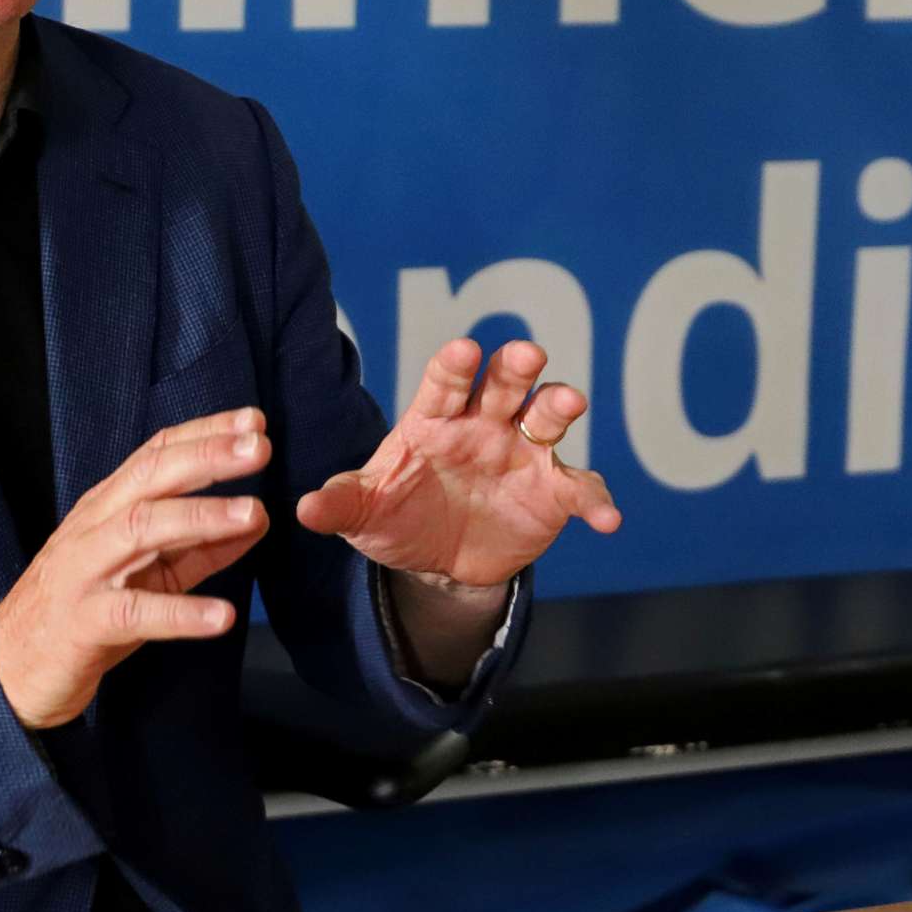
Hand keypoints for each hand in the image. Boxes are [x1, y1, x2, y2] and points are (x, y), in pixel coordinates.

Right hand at [0, 408, 271, 729]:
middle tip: (259, 448)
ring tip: (254, 513)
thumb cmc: (85, 610)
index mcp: (107, 506)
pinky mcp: (84, 622)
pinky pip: (135, 613)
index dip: (204, 434)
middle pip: (150, 478)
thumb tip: (259, 519)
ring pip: (141, 530)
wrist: (13, 666)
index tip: (254, 422)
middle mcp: (93, 527)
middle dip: (206, 458)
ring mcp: (85, 571)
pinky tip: (222, 616)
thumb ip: (199, 546)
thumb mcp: (147, 571)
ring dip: (200, 517)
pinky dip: (180, 612)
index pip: (156, 455)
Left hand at [294, 339, 620, 589]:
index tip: (464, 350)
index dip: (454, 365)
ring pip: (546, 418)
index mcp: (433, 420)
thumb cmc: (395, 518)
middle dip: (514, 367)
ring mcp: (522, 453)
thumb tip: (305, 510)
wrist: (438, 561)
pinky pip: (580, 488)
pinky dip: (596, 498)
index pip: (443, 383)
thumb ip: (340, 505)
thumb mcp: (363, 515)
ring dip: (558, 405)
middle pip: (502, 384)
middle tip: (526, 354)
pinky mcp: (552, 491)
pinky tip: (606, 517)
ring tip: (567, 402)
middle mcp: (483, 424)